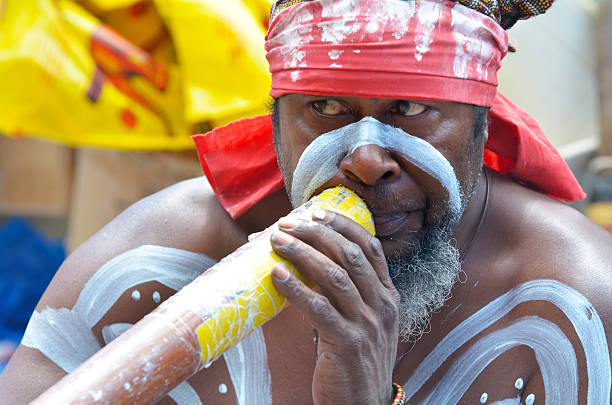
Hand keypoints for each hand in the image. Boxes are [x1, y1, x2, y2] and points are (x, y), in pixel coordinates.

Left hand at [270, 209, 399, 404]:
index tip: (316, 212)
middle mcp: (382, 306)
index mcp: (387, 296)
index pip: (370, 248)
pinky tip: (278, 276)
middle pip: (350, 255)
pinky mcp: (347, 344)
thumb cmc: (355, 358)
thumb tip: (304, 261)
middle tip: (287, 224)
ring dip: (302, 254)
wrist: (363, 404)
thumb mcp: (361, 320)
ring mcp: (368, 325)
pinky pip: (319, 309)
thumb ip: (343, 292)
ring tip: (276, 242)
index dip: (343, 225)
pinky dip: (297, 289)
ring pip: (335, 276)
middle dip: (316, 234)